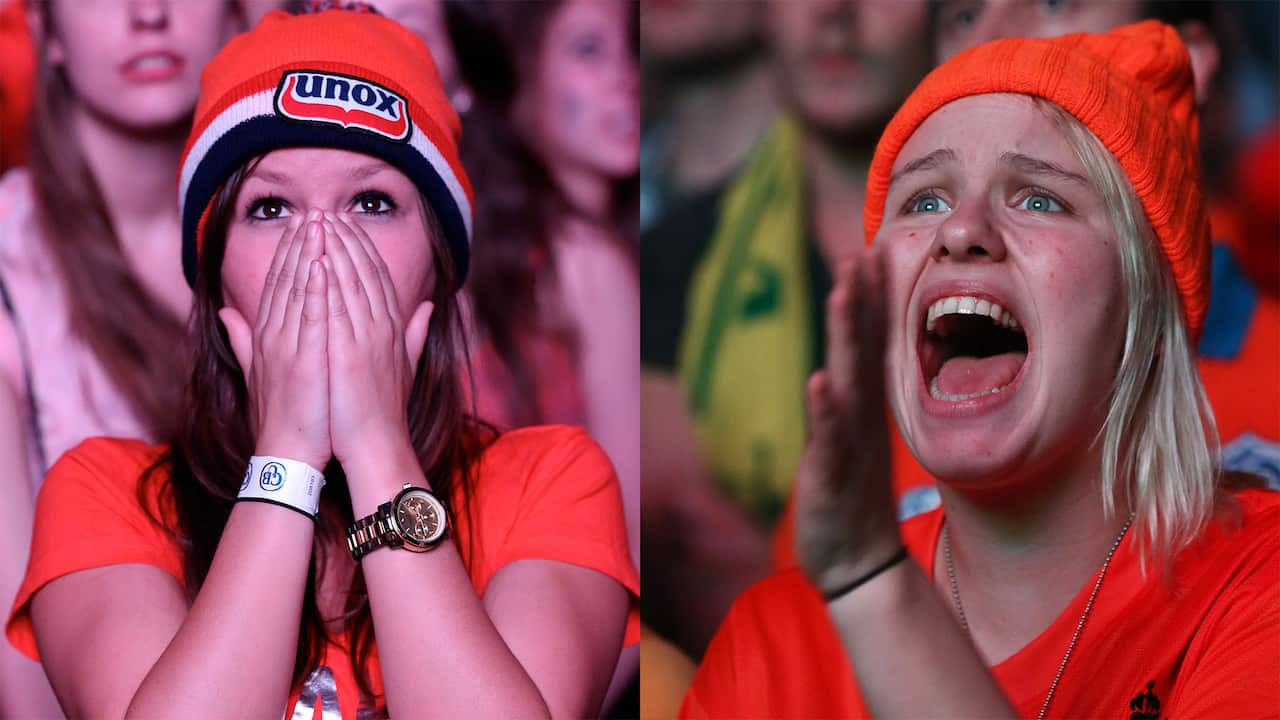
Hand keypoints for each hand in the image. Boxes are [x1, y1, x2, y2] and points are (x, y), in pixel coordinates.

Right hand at [219, 210, 332, 469]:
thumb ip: (243, 340)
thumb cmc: (282, 416)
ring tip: (321, 222)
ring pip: (297, 290)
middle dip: (300, 242)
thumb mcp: (259, 372)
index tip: (303, 224)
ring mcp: (287, 346)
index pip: (277, 283)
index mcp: (266, 336)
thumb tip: (227, 314)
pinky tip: (322, 263)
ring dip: (308, 253)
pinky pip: (309, 317)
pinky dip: (315, 289)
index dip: (289, 251)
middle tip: (314, 210)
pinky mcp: (303, 361)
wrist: (287, 455)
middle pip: (286, 278)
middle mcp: (273, 335)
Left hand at [320, 213, 432, 469]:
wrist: (377, 446)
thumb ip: (414, 333)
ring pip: (352, 281)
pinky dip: (328, 279)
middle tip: (326, 211)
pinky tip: (314, 256)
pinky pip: (339, 305)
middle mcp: (385, 327)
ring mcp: (370, 338)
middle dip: (346, 238)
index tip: (344, 224)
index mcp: (394, 328)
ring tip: (316, 221)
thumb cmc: (384, 412)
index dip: (362, 247)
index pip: (378, 276)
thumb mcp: (404, 365)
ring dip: (334, 248)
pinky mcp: (353, 351)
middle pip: (365, 270)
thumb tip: (428, 307)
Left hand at [794, 246, 900, 595]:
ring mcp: (848, 443)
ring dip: (845, 335)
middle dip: (862, 297)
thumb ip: (851, 400)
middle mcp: (860, 416)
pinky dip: (825, 410)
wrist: (858, 562)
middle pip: (862, 348)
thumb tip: (846, 365)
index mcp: (864, 406)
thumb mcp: (852, 439)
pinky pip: (828, 438)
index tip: (873, 250)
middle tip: (864, 249)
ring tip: (842, 291)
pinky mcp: (832, 474)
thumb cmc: (853, 496)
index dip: (871, 298)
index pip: (870, 343)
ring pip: (848, 380)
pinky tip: (819, 382)